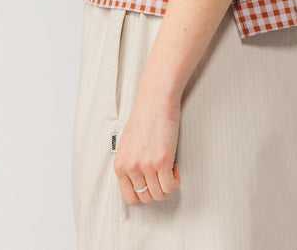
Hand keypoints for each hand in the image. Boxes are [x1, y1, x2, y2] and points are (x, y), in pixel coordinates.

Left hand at [113, 85, 181, 203]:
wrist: (156, 99)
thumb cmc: (144, 116)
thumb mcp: (128, 144)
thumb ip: (130, 163)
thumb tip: (138, 180)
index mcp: (120, 164)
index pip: (129, 197)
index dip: (143, 193)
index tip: (150, 184)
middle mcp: (131, 167)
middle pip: (146, 198)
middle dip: (157, 188)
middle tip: (161, 173)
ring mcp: (146, 165)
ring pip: (160, 194)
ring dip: (167, 183)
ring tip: (168, 166)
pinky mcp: (162, 161)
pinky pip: (171, 185)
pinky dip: (175, 179)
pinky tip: (174, 165)